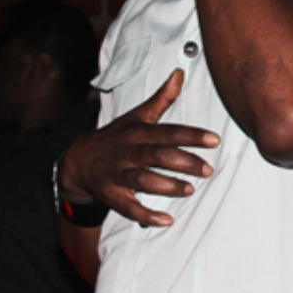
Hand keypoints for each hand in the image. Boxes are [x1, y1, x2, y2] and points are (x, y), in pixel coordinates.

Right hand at [58, 70, 219, 227]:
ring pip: (143, 180)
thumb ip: (162, 98)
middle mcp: (128, 152)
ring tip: (189, 190)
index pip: (168, 132)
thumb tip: (180, 73)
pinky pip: (129, 207)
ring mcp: (117, 174)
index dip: (191, 136)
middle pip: (157, 155)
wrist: (78, 160)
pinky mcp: (111, 195)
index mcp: (137, 132)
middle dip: (184, 162)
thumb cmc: (116, 137)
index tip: (214, 140)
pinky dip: (146, 215)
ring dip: (167, 186)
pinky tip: (166, 220)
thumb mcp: (136, 115)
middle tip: (208, 170)